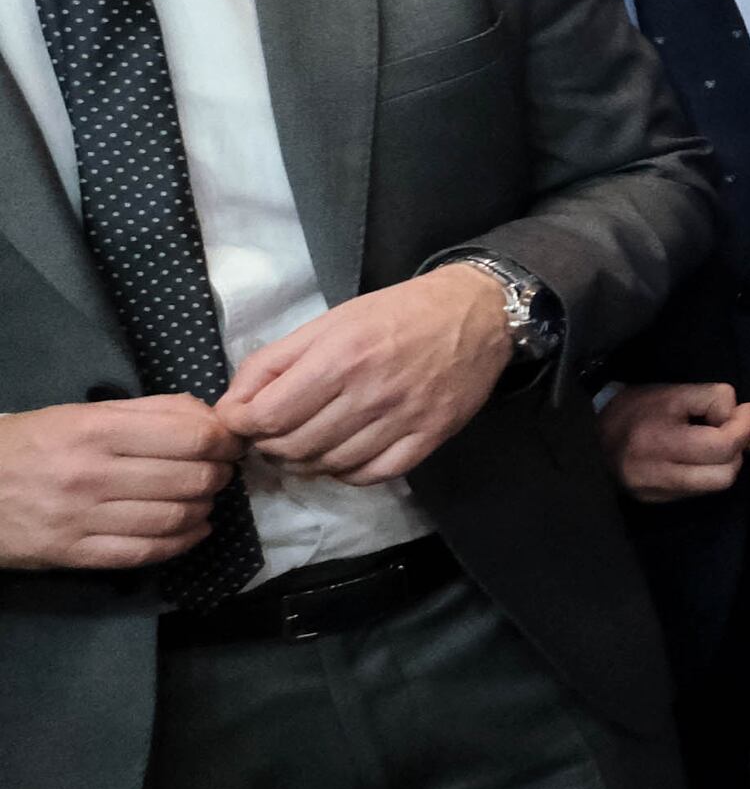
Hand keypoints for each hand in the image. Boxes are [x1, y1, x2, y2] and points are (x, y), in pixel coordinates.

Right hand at [0, 396, 244, 569]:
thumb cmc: (27, 445)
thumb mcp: (79, 414)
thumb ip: (147, 410)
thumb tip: (207, 415)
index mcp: (95, 431)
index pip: (192, 439)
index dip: (225, 441)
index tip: (230, 442)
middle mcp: (91, 476)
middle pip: (191, 479)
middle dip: (219, 474)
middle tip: (220, 470)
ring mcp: (82, 519)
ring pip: (175, 517)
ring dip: (205, 507)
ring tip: (204, 497)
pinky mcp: (74, 553)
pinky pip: (146, 552)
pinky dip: (183, 541)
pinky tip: (194, 528)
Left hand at [217, 266, 513, 486]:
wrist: (475, 313)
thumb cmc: (396, 313)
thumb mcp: (328, 322)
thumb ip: (274, 361)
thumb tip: (234, 405)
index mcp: (339, 358)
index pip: (268, 417)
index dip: (242, 425)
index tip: (243, 420)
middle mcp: (370, 392)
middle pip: (295, 447)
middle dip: (270, 447)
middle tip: (272, 435)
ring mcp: (403, 419)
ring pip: (330, 466)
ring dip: (305, 462)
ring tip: (304, 445)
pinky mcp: (430, 437)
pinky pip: (373, 474)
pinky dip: (348, 473)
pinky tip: (342, 455)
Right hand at [600, 379, 749, 500]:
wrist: (592, 432)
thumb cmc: (638, 407)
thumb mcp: (675, 392)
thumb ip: (714, 399)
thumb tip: (742, 416)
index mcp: (658, 441)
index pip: (721, 446)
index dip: (743, 428)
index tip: (744, 411)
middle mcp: (654, 474)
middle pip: (724, 475)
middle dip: (737, 451)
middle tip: (730, 430)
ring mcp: (654, 493)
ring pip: (715, 487)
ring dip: (725, 464)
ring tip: (714, 444)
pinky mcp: (654, 501)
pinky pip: (697, 492)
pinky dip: (707, 474)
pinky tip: (696, 457)